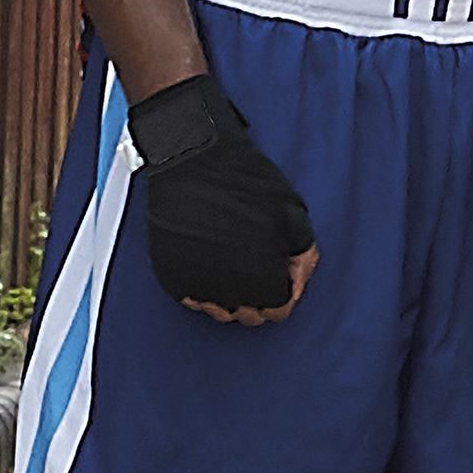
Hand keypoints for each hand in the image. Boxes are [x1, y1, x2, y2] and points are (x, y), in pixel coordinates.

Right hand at [128, 68, 315, 323]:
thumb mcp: (292, 213)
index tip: (281, 273)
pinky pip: (193, 297)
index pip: (279, 310)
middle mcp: (228, 289)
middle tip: (259, 264)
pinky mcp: (171, 276)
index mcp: (263, 278)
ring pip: (219, 309)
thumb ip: (302, 254)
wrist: (191, 158)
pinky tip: (212, 260)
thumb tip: (297, 279)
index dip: (285, 291)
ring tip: (234, 261)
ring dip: (231, 292)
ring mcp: (196, 284)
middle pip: (249, 314)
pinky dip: (204, 285)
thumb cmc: (243, 180)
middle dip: (260, 295)